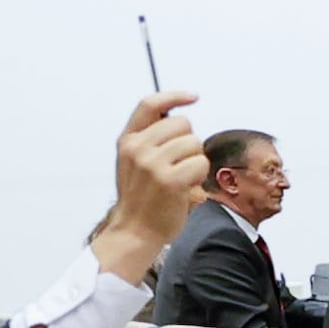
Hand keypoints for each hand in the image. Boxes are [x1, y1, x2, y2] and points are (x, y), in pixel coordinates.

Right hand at [92, 90, 205, 277]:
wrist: (135, 231)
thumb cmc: (142, 198)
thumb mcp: (136, 163)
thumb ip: (152, 140)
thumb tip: (179, 119)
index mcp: (128, 141)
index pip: (150, 105)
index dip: (174, 96)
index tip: (193, 97)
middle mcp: (137, 148)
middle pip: (183, 124)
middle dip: (189, 142)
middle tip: (178, 165)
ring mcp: (152, 163)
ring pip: (195, 143)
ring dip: (195, 161)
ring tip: (180, 180)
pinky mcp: (170, 180)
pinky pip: (200, 163)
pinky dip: (199, 177)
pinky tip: (186, 189)